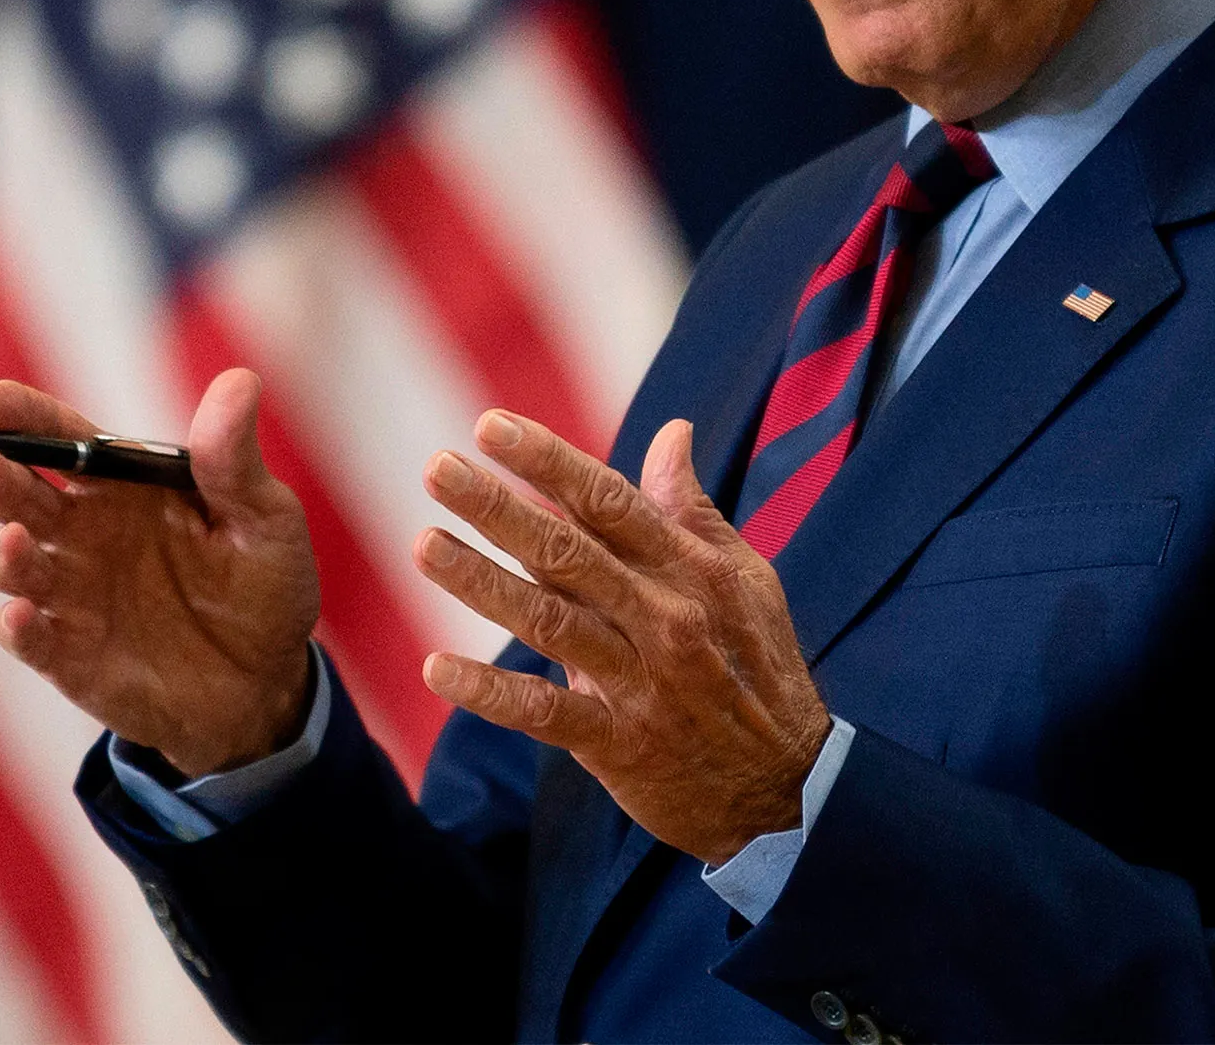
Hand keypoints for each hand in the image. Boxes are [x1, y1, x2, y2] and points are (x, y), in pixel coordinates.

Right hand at [0, 370, 320, 776]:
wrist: (266, 684)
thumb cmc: (264, 585)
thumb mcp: (264, 518)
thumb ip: (234, 460)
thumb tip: (239, 381)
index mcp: (124, 484)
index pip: (62, 437)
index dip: (22, 416)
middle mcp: (84, 532)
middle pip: (20, 494)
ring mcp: (71, 594)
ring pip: (9, 564)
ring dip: (3, 553)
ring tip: (19, 543)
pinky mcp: (69, 656)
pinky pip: (30, 638)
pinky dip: (17, 628)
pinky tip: (20, 617)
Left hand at [415, 411, 831, 865]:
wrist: (789, 788)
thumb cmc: (759, 667)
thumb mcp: (746, 580)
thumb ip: (694, 509)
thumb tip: (671, 432)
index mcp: (692, 569)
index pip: (610, 501)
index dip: (550, 461)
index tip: (492, 426)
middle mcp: (665, 617)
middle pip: (569, 553)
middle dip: (499, 507)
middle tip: (438, 469)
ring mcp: (640, 681)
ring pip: (550, 623)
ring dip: (482, 583)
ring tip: (425, 544)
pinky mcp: (619, 743)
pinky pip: (547, 714)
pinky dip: (492, 693)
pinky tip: (437, 669)